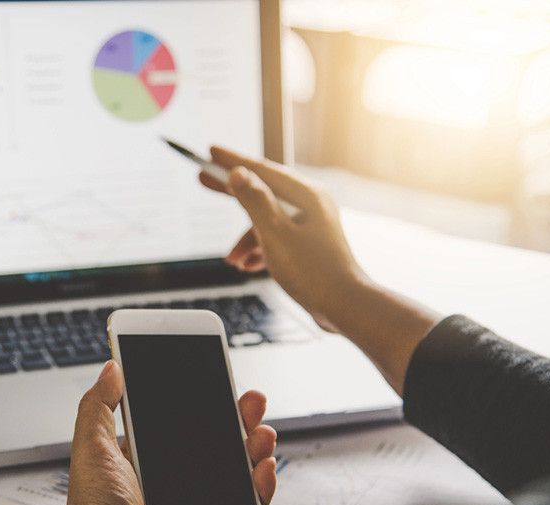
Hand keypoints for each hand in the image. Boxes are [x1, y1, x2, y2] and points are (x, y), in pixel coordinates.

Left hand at [47, 361, 276, 504]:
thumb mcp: (91, 450)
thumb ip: (99, 405)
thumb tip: (112, 366)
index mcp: (143, 460)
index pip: (181, 423)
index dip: (203, 402)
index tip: (220, 381)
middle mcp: (170, 484)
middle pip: (215, 444)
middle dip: (238, 419)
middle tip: (253, 402)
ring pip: (235, 474)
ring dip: (254, 449)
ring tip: (262, 434)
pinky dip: (260, 490)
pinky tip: (262, 470)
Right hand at [199, 146, 365, 331]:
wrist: (344, 307)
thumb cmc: (314, 271)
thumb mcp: (274, 233)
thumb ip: (254, 201)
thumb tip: (239, 173)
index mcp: (306, 195)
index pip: (262, 169)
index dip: (234, 161)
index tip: (212, 151)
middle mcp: (311, 205)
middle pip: (263, 191)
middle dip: (233, 194)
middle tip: (205, 180)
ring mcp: (311, 226)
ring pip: (267, 221)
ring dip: (246, 238)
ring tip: (233, 259)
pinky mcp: (309, 246)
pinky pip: (276, 239)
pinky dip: (260, 250)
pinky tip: (249, 265)